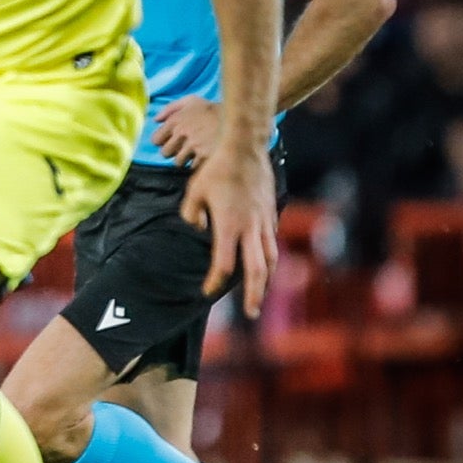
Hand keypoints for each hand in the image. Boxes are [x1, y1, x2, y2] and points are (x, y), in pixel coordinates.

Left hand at [152, 95, 222, 167]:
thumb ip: (170, 108)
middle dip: (174, 151)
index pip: (156, 140)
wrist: (239, 118)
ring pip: (178, 161)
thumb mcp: (192, 101)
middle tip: (186, 146)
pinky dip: (198, 163)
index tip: (173, 141)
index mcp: (175, 120)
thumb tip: (155, 119)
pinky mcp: (204, 155)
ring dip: (186, 158)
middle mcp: (182, 132)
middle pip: (165, 153)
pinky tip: (206, 154)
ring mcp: (193, 144)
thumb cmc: (212, 111)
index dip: (164, 142)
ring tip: (198, 149)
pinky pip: (193, 166)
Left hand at [180, 142, 277, 316]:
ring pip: (270, 258)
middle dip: (255, 295)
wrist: (245, 148)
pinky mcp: (271, 213)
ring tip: (261, 294)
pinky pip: (271, 241)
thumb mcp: (193, 192)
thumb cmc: (215, 169)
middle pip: (256, 270)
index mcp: (229, 226)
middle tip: (251, 314)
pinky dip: (269, 257)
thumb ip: (191, 215)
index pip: (223, 264)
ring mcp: (264, 221)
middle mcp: (250, 228)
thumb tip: (199, 230)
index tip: (206, 292)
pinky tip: (263, 264)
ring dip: (266, 279)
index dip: (214, 282)